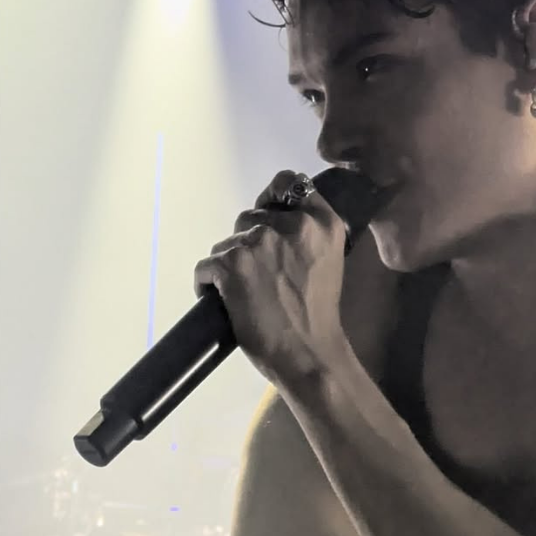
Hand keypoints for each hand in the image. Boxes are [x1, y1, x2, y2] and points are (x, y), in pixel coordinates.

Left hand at [193, 170, 348, 383]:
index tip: (270, 220)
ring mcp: (259, 242)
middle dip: (249, 241)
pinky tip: (225, 302)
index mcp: (322, 223)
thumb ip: (308, 234)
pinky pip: (206, 266)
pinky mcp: (231, 264)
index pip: (291, 183)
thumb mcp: (328, 259)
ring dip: (229, 265)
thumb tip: (274, 221)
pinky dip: (208, 284)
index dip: (274, 198)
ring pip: (226, 242)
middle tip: (259, 275)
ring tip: (244, 293)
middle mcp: (292, 224)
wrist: (308, 352)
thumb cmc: (317, 313)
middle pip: (251, 216)